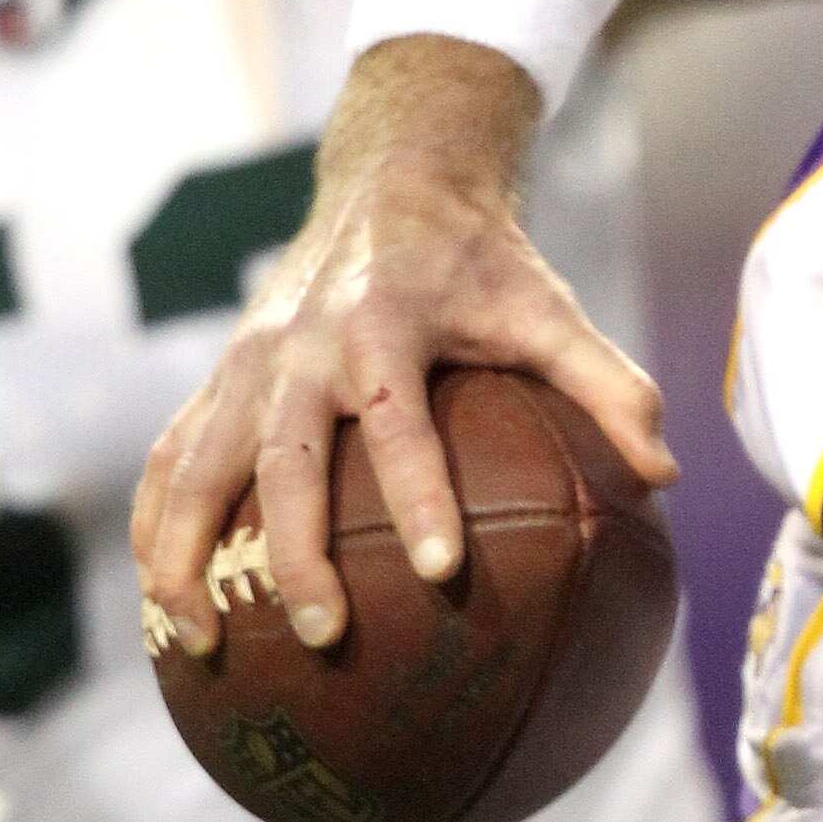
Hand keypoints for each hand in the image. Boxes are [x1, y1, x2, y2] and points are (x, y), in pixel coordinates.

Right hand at [131, 40, 674, 659]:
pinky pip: (171, 456)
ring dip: (190, 555)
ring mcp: (249, 362)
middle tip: (325, 634)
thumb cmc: (481, 259)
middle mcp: (304, 346)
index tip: (443, 570)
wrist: (393, 177)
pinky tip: (162, 601)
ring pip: (198, 465)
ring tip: (198, 645)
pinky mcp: (220, 376)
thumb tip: (667, 473)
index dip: (419, 494)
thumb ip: (607, 384)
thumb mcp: (548, 306)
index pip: (398, 422)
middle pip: (285, 459)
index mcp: (385, 326)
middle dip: (295, 552)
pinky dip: (155, 527)